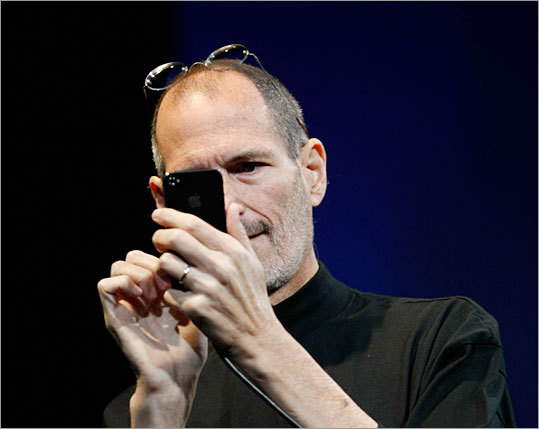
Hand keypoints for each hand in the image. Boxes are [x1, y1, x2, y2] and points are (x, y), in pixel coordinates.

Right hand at [97, 250, 206, 425]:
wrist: (176, 378)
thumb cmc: (189, 351)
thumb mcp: (197, 311)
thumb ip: (193, 288)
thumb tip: (195, 263)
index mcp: (156, 293)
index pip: (150, 255)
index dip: (164, 259)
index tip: (180, 279)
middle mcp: (138, 297)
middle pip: (133, 256)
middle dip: (152, 264)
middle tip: (167, 286)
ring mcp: (125, 306)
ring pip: (119, 265)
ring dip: (140, 274)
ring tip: (156, 296)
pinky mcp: (113, 318)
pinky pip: (105, 285)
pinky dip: (124, 284)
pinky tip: (144, 299)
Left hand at [151, 203, 280, 360]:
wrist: (257, 338)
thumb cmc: (252, 299)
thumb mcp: (252, 264)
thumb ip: (239, 233)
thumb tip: (233, 206)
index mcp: (233, 252)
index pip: (195, 224)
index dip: (171, 216)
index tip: (158, 215)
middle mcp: (221, 266)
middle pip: (176, 239)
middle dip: (159, 236)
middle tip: (157, 241)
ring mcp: (208, 288)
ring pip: (167, 264)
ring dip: (162, 266)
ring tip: (169, 271)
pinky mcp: (196, 308)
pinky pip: (168, 291)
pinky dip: (169, 293)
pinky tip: (177, 296)